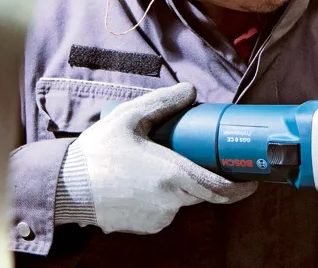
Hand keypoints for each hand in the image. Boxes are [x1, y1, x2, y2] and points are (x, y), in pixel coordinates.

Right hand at [65, 82, 256, 233]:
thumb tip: (191, 90)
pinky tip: (143, 180)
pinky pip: (165, 209)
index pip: (220, 189)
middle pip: (202, 190)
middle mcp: (170, 202)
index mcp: (172, 176)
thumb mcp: (130, 117)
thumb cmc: (98, 152)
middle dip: (204, 174)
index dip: (240, 186)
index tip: (252, 180)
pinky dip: (163, 196)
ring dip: (179, 183)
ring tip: (158, 163)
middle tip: (197, 155)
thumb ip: (163, 102)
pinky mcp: (145, 226)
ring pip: (182, 199)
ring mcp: (157, 218)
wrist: (65, 187)